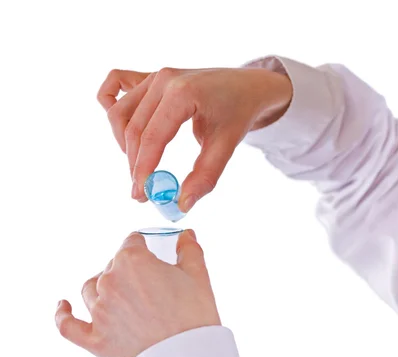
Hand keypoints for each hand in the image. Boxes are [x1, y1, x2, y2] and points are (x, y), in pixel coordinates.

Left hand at [55, 229, 219, 356]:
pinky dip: (63, 314)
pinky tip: (63, 306)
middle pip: (112, 265)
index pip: (131, 243)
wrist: (187, 354)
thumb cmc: (193, 313)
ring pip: (91, 289)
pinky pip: (68, 325)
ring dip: (103, 286)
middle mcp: (110, 282)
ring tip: (120, 293)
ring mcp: (98, 311)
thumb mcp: (197, 274)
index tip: (151, 253)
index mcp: (132, 261)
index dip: (143, 248)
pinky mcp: (94, 338)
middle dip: (128, 269)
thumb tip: (186, 235)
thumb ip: (189, 249)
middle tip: (149, 282)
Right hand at [97, 66, 291, 211]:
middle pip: (133, 129)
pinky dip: (114, 107)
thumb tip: (182, 204)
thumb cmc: (238, 113)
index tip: (141, 195)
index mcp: (183, 92)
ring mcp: (155, 75)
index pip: (152, 137)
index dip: (143, 169)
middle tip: (142, 192)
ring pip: (120, 113)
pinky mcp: (151, 76)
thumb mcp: (226, 145)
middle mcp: (163, 79)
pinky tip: (123, 131)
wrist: (247, 86)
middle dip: (134, 164)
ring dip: (123, 143)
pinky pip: (117, 85)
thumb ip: (205, 176)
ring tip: (141, 166)